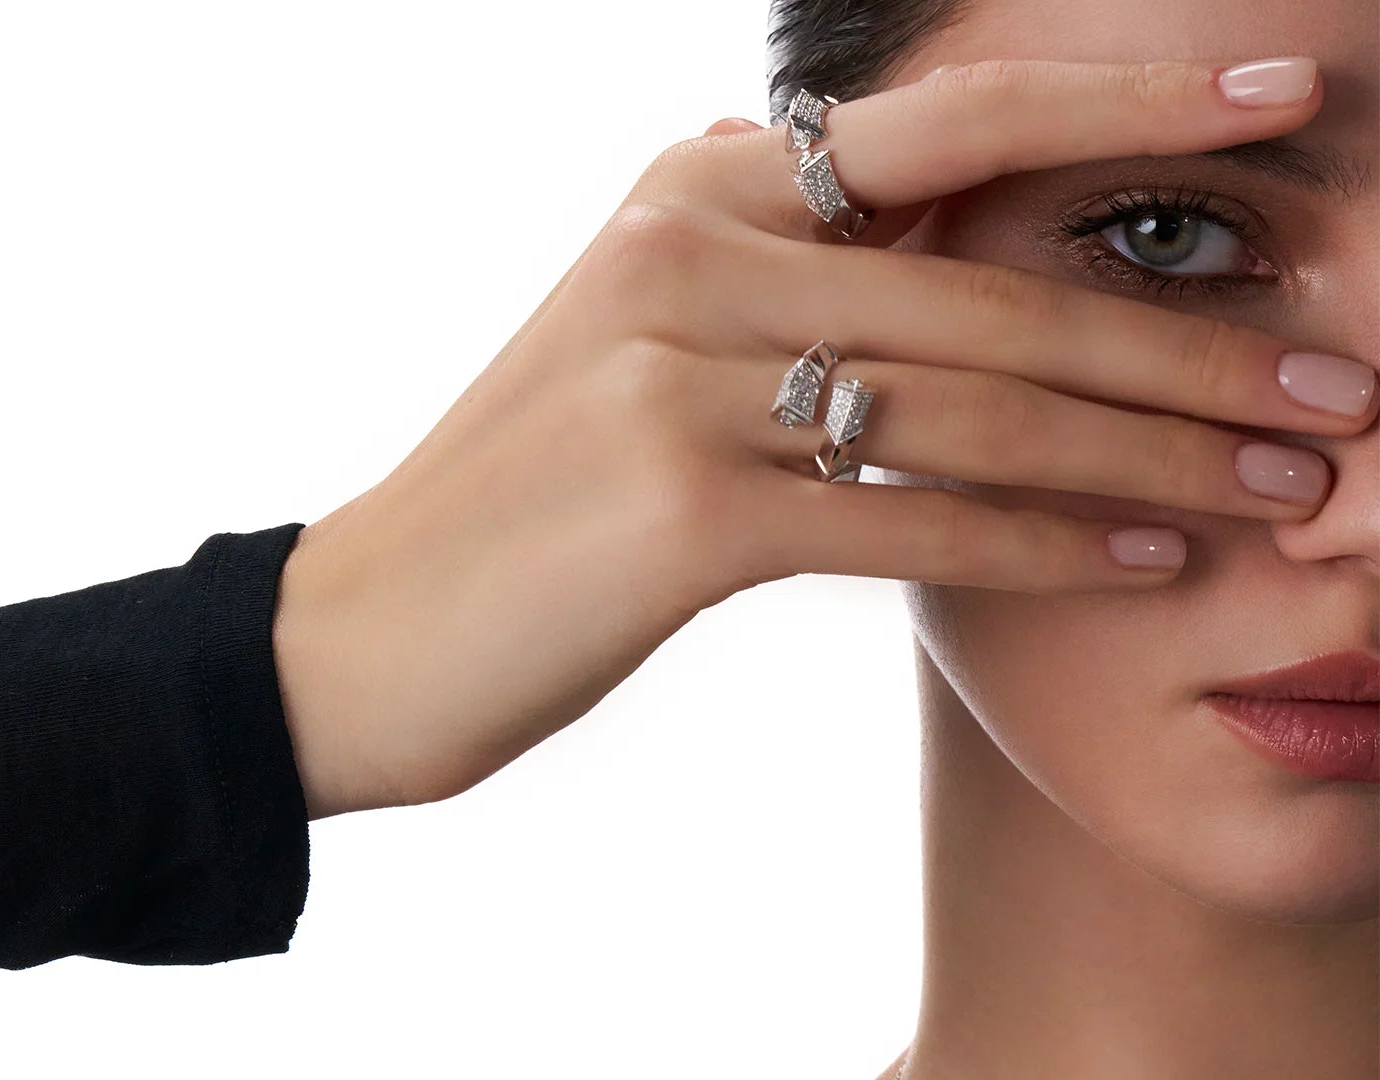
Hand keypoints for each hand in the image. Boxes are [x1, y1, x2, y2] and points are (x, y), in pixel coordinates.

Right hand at [271, 58, 1374, 818]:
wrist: (367, 628)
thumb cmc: (532, 498)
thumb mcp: (647, 342)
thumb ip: (787, 280)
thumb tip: (953, 242)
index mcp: (688, 187)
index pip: (944, 123)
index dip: (1123, 104)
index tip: (1274, 97)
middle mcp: (684, 248)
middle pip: (988, 284)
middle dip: (1183, 345)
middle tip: (1332, 387)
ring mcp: (675, 370)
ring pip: (970, 404)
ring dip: (1147, 454)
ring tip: (1282, 486)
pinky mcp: (679, 506)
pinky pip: (908, 514)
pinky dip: (1042, 540)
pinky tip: (1143, 560)